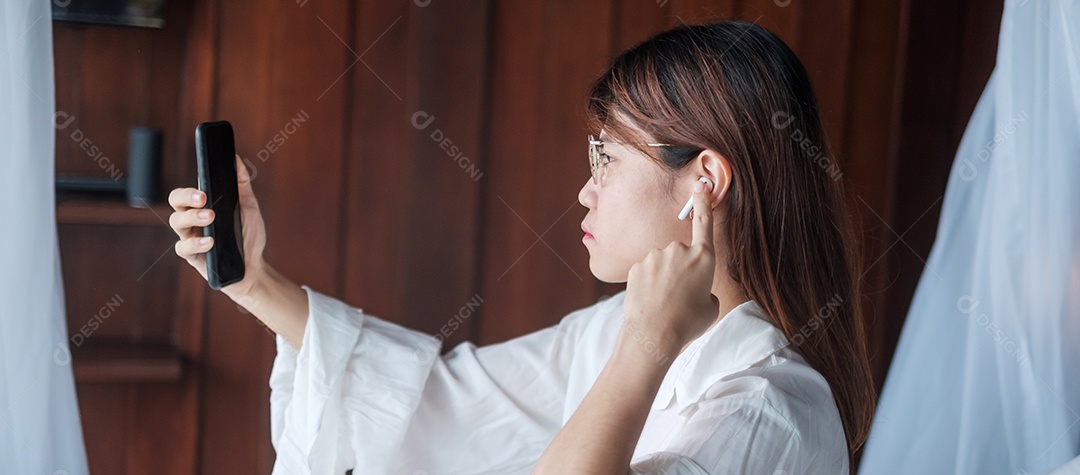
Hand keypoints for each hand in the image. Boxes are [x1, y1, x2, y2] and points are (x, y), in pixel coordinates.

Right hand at [168, 154, 267, 300]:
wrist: (254, 266)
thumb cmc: (248, 235)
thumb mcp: (248, 207)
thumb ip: (242, 184)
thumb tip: (237, 160)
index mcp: (202, 206)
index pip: (187, 191)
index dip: (190, 187)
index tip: (204, 187)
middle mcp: (192, 220)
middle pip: (175, 202)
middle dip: (186, 197)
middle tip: (203, 198)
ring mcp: (190, 237)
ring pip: (176, 222)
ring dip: (192, 217)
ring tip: (211, 217)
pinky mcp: (192, 256)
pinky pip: (183, 248)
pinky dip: (195, 243)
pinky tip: (210, 241)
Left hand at [622, 180, 720, 357]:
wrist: (654, 334)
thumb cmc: (688, 323)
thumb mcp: (711, 307)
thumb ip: (705, 288)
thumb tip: (694, 286)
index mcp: (703, 257)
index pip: (704, 222)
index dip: (703, 202)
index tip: (701, 185)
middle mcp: (679, 250)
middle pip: (681, 254)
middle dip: (681, 271)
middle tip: (681, 297)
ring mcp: (655, 256)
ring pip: (662, 263)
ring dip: (664, 279)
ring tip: (665, 303)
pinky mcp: (637, 265)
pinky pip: (646, 271)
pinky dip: (648, 283)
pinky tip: (650, 300)